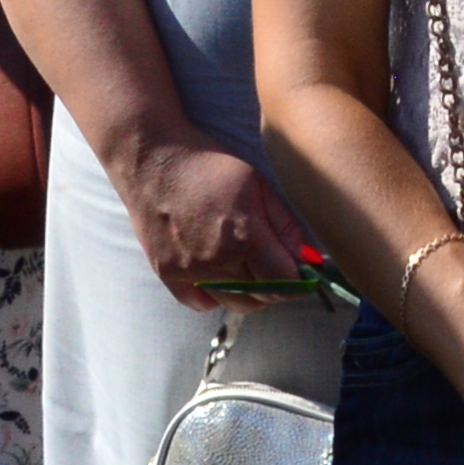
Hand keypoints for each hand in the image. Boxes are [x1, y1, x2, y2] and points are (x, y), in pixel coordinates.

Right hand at [112, 135, 316, 305]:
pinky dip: (216, 295)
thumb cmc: (209, 166)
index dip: (300, 280)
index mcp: (244, 236)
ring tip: (249, 266)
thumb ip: (287, 226)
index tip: (303, 271)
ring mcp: (188, 271)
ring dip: (250, 292)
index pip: (285, 282)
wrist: (152, 161)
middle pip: (262, 297)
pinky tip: (220, 272)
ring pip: (234, 304)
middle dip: (278, 286)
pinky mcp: (166, 274)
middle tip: (276, 265)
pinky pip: (201, 303)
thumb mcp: (258, 185)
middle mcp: (216, 260)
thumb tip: (311, 259)